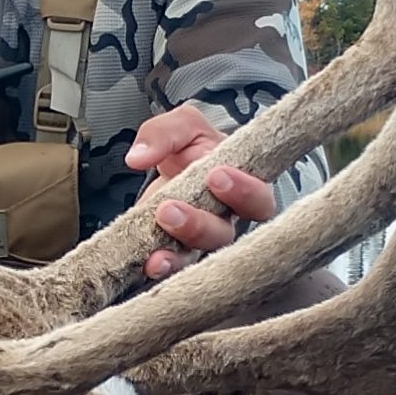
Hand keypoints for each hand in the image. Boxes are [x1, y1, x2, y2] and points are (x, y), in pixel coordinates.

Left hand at [125, 101, 277, 279]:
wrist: (171, 169)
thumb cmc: (193, 148)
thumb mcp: (184, 126)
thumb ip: (165, 132)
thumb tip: (138, 156)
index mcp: (241, 186)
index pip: (257, 197)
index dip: (244, 191)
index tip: (215, 175)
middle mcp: (226, 219)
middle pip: (226, 234)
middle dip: (199, 224)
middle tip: (170, 209)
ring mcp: (202, 242)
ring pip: (199, 257)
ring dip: (176, 252)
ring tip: (154, 242)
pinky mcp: (179, 255)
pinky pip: (175, 268)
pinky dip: (162, 267)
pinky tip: (150, 263)